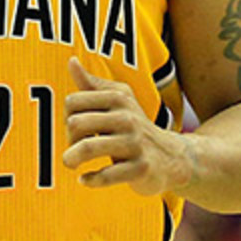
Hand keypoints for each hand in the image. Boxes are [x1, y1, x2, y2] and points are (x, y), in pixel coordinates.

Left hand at [63, 57, 191, 195]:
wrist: (173, 157)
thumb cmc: (134, 127)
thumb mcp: (118, 101)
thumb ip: (92, 84)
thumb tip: (71, 61)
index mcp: (118, 98)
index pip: (73, 102)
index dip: (67, 118)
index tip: (76, 131)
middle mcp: (127, 118)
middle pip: (76, 124)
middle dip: (68, 140)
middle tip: (74, 149)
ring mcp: (135, 143)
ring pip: (88, 148)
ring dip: (70, 159)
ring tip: (70, 163)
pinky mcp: (140, 168)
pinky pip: (105, 175)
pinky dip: (89, 179)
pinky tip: (85, 179)